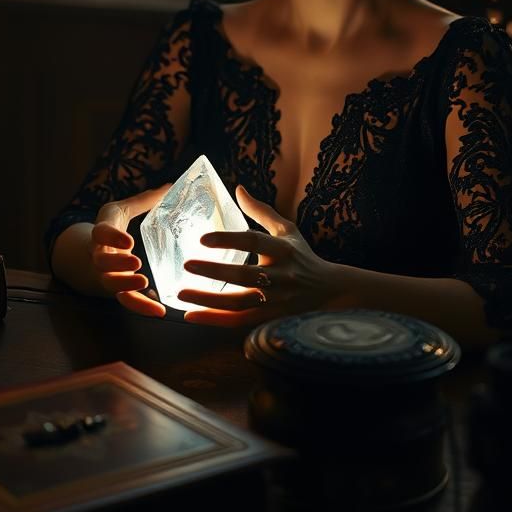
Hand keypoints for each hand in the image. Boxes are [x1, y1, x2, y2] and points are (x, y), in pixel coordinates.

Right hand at [90, 185, 170, 317]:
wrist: (92, 252)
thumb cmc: (111, 227)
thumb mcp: (122, 210)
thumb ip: (145, 200)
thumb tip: (172, 184)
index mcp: (102, 232)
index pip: (101, 233)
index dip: (112, 237)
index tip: (128, 240)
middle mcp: (100, 255)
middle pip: (102, 262)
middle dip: (117, 264)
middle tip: (136, 262)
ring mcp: (106, 275)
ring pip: (111, 285)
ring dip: (126, 287)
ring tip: (144, 284)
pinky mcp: (117, 289)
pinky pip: (126, 301)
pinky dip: (141, 307)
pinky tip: (159, 311)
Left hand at [179, 186, 332, 326]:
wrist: (330, 292)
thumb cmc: (302, 257)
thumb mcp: (287, 230)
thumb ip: (261, 211)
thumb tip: (238, 189)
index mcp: (283, 250)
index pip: (254, 242)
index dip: (229, 240)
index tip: (203, 239)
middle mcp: (281, 276)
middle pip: (244, 275)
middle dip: (214, 271)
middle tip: (187, 264)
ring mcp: (276, 301)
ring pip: (239, 302)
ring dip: (208, 300)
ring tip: (181, 293)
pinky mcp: (271, 319)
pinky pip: (239, 322)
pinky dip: (215, 320)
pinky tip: (191, 315)